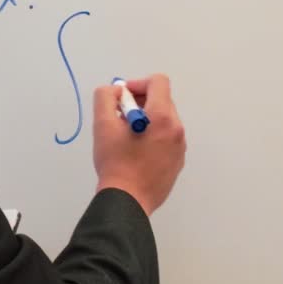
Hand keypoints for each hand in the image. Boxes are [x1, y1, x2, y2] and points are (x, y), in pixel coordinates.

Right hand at [93, 74, 185, 215]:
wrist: (127, 201)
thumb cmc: (115, 162)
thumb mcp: (102, 125)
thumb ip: (105, 98)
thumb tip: (116, 91)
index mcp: (163, 116)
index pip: (158, 82)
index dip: (138, 84)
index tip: (122, 98)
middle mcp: (177, 129)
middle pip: (162, 101)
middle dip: (140, 103)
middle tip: (120, 118)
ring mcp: (180, 148)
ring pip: (164, 122)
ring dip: (147, 121)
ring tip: (127, 138)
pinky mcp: (178, 163)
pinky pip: (167, 140)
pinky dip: (153, 138)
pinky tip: (136, 154)